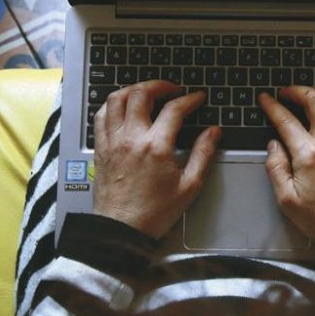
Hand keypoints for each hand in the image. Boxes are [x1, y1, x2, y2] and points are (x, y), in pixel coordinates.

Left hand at [93, 80, 219, 237]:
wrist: (121, 230)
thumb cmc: (154, 212)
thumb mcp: (189, 186)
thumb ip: (203, 154)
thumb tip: (214, 132)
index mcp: (156, 147)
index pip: (174, 109)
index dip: (190, 99)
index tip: (197, 98)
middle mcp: (131, 138)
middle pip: (141, 93)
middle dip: (160, 85)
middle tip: (172, 89)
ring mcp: (113, 142)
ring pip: (116, 99)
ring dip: (134, 89)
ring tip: (147, 92)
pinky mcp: (101, 148)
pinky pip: (100, 116)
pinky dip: (112, 105)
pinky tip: (123, 108)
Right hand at [258, 86, 314, 244]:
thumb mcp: (287, 200)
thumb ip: (276, 169)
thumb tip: (273, 146)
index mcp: (308, 155)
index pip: (285, 119)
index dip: (272, 106)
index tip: (266, 100)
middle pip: (314, 99)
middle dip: (297, 90)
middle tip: (287, 92)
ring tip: (313, 93)